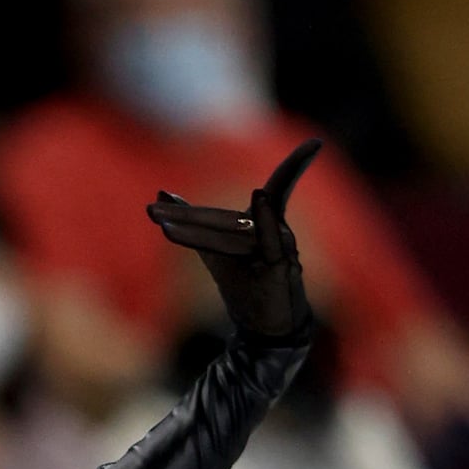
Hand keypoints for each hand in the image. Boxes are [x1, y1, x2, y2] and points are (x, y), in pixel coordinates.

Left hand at [146, 137, 321, 340]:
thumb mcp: (212, 248)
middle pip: (229, 216)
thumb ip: (191, 220)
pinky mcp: (280, 269)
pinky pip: (269, 245)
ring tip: (163, 227)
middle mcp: (277, 229)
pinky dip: (262, 224)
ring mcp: (282, 249)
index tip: (317, 142)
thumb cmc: (241, 281)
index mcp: (265, 221)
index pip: (277, 186)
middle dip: (187, 216)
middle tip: (150, 211)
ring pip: (236, 233)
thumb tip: (162, 192)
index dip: (298, 163)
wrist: (261, 326)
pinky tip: (259, 200)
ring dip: (196, 232)